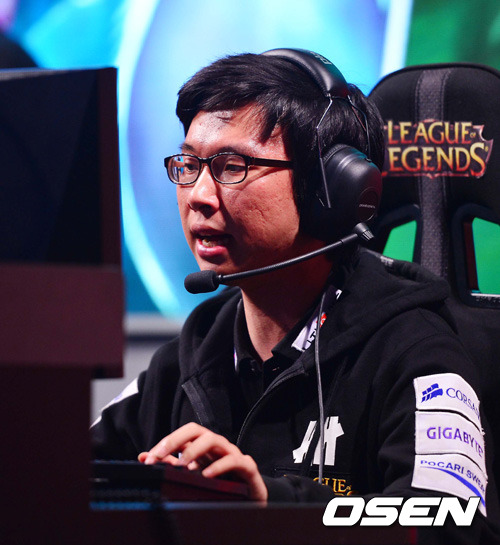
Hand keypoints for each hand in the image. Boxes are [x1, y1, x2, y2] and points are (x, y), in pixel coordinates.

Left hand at [138, 422, 267, 501]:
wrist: (252, 498)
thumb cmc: (222, 483)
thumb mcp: (194, 475)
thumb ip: (170, 465)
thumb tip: (143, 457)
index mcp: (204, 446)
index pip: (183, 435)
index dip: (165, 443)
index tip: (148, 458)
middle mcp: (217, 446)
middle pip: (196, 430)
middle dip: (176, 439)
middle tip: (159, 456)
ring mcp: (233, 453)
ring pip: (214, 439)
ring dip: (195, 450)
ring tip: (182, 465)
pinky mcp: (247, 467)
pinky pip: (234, 460)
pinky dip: (219, 467)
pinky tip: (206, 475)